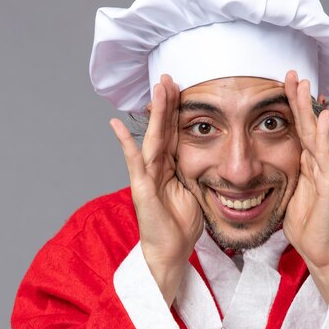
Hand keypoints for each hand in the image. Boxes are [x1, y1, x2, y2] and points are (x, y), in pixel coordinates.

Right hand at [110, 75, 203, 306]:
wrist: (171, 252)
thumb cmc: (182, 225)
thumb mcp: (196, 192)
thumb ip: (197, 172)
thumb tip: (212, 157)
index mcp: (171, 168)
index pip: (175, 134)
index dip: (177, 111)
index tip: (182, 87)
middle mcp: (157, 168)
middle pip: (163, 130)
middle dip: (165, 103)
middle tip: (167, 77)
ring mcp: (147, 177)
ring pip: (152, 139)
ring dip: (154, 114)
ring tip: (155, 89)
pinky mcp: (141, 189)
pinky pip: (134, 163)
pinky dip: (125, 144)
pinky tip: (116, 125)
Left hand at [283, 71, 328, 301]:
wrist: (319, 249)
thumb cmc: (303, 223)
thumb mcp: (285, 193)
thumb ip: (278, 176)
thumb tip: (257, 166)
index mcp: (305, 164)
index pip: (295, 129)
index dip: (288, 108)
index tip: (277, 85)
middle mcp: (318, 163)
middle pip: (306, 125)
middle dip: (298, 99)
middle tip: (291, 74)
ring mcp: (326, 171)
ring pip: (316, 134)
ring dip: (309, 109)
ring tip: (305, 85)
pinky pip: (324, 156)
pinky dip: (322, 135)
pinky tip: (321, 117)